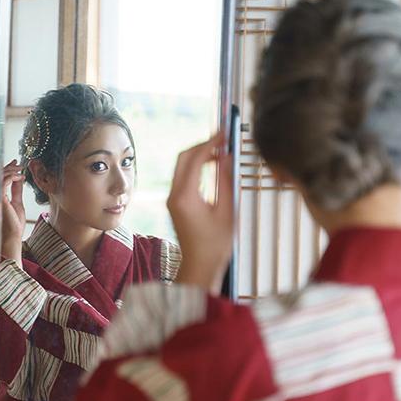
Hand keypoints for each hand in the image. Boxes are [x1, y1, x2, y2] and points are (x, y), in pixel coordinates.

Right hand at [1, 160, 25, 264]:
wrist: (13, 237)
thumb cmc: (14, 224)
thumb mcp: (17, 203)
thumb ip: (16, 190)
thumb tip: (19, 179)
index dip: (6, 169)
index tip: (16, 163)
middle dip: (8, 168)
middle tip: (20, 165)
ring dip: (11, 171)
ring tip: (21, 170)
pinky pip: (2, 182)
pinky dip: (11, 177)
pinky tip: (19, 177)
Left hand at [167, 133, 233, 292]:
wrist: (199, 266)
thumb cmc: (215, 246)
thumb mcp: (227, 211)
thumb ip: (226, 181)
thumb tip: (227, 157)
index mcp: (186, 197)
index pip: (195, 159)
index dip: (211, 143)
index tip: (224, 134)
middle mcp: (174, 195)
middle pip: (184, 157)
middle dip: (203, 145)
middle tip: (223, 140)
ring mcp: (173, 199)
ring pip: (183, 165)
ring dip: (200, 155)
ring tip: (222, 152)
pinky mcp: (176, 202)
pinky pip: (184, 176)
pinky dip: (197, 166)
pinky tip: (214, 166)